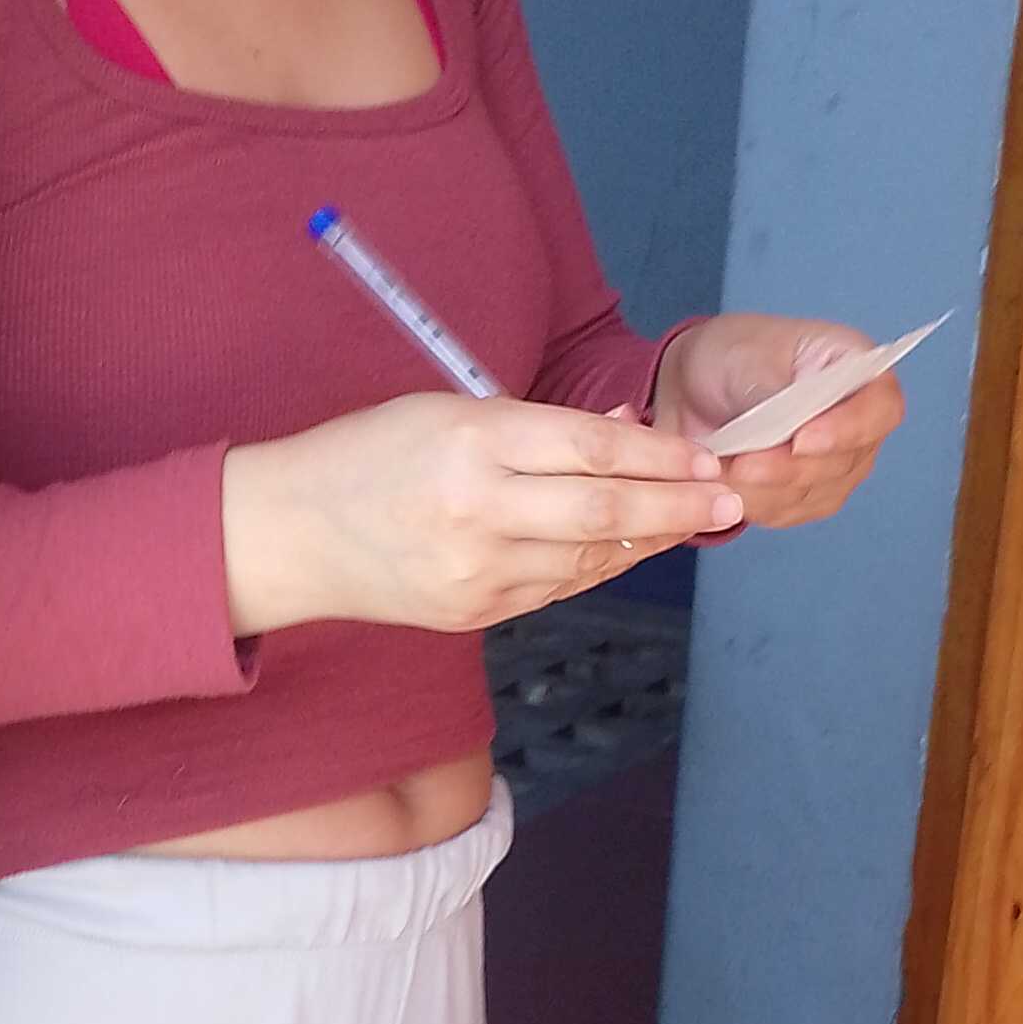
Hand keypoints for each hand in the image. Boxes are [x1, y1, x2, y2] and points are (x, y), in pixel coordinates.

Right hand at [223, 390, 744, 638]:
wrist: (290, 534)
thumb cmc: (369, 454)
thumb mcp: (447, 410)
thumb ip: (537, 425)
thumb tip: (627, 429)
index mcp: (471, 444)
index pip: (592, 448)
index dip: (661, 453)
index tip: (707, 456)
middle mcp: (479, 512)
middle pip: (606, 509)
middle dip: (679, 505)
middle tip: (731, 498)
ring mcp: (477, 572)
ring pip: (591, 557)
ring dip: (648, 537)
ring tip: (691, 520)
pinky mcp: (474, 613)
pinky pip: (558, 587)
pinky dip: (601, 564)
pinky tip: (628, 546)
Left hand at [651, 314, 905, 533]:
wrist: (698, 387)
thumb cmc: (733, 356)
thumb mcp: (749, 354)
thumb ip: (779, 388)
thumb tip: (793, 423)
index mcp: (856, 369)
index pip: (881, 408)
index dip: (848, 430)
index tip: (801, 441)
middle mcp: (859, 423)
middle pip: (845, 462)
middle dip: (789, 469)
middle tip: (742, 464)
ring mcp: (839, 465)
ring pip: (815, 494)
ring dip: (764, 488)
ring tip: (722, 468)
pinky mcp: (810, 496)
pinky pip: (788, 512)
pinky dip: (753, 501)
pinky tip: (727, 481)